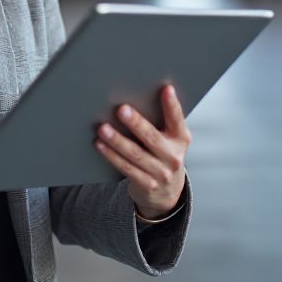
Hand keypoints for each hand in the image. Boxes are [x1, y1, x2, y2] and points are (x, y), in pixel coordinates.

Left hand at [94, 85, 190, 219]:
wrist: (167, 192)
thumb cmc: (163, 155)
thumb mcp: (170, 139)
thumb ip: (160, 123)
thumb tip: (135, 97)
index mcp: (181, 139)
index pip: (177, 120)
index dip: (172, 105)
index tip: (166, 89)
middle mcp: (173, 156)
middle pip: (152, 138)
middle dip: (136, 123)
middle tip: (121, 109)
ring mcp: (161, 173)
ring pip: (135, 154)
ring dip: (117, 140)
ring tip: (103, 128)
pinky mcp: (147, 185)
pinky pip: (126, 168)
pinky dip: (111, 155)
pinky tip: (100, 144)